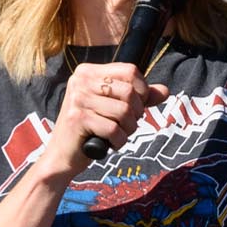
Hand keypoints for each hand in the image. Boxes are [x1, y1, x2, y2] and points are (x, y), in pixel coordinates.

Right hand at [35, 60, 164, 180]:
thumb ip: (139, 97)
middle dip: (136, 114)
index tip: (134, 107)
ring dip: (128, 130)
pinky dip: (119, 141)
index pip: (130, 71)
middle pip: (130, 92)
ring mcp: (77, 98)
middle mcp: (80, 80)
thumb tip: (164, 90)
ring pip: (125, 111)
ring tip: (117, 134)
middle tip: (125, 125)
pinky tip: (109, 143)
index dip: (142, 91)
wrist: (63, 155)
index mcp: (88, 71)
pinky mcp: (77, 118)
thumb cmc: (90, 129)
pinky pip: (114, 129)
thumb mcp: (114, 108)